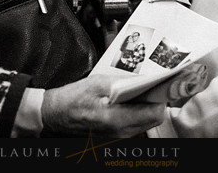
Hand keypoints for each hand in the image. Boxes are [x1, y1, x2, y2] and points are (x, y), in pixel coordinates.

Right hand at [41, 74, 165, 136]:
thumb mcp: (98, 83)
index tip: (163, 86)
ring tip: (141, 92)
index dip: (161, 98)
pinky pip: (134, 126)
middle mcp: (120, 132)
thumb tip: (144, 80)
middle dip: (156, 102)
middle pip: (152, 120)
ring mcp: (117, 137)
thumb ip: (123, 82)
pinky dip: (137, 113)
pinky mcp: (114, 136)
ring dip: (147, 108)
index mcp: (116, 118)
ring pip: (145, 123)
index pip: (154, 113)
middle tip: (153, 86)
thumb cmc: (72, 99)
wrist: (54, 114)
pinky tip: (129, 101)